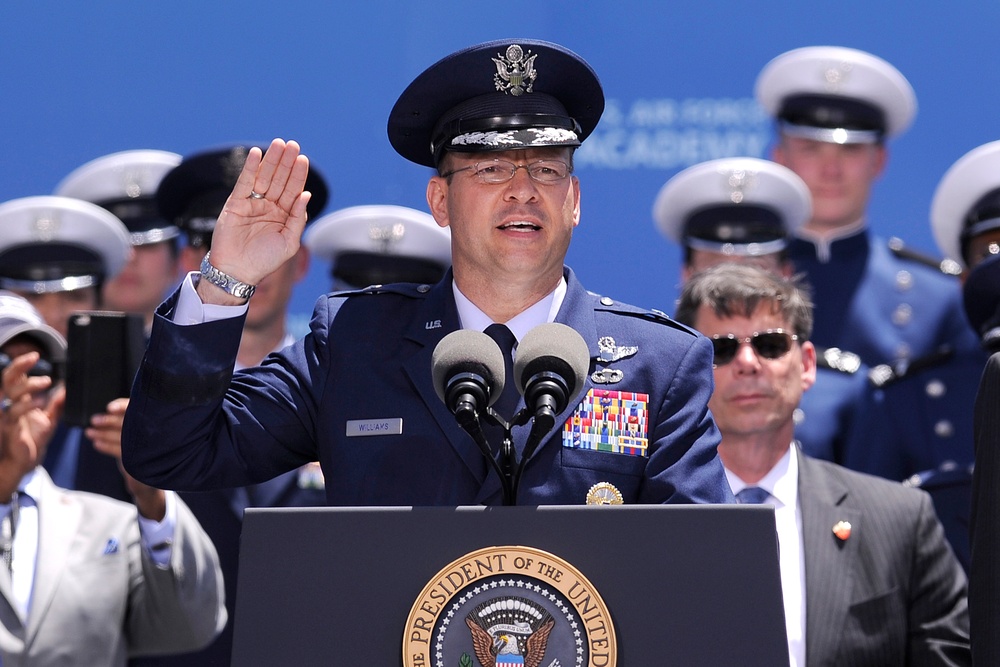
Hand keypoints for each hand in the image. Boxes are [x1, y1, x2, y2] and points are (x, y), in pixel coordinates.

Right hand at [0, 351, 63, 497]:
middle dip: (19, 366)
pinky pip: (14, 414)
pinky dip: (26, 406)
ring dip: (28, 385)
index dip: (21, 364)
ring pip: (11, 394)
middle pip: (8, 379)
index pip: (15, 377)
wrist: (26, 460)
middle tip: (34, 357)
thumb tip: (68, 389)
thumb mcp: (50, 418)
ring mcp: (8, 415)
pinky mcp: (9, 428)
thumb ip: (57, 404)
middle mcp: (10, 404)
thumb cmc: (34, 438)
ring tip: (47, 381)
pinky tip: (39, 401)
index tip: (35, 355)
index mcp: (18, 399)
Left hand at [89, 398, 165, 520]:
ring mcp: (147, 447)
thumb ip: (127, 419)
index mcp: (154, 419)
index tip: (109, 408)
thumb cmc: (144, 446)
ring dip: (103, 434)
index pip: (137, 410)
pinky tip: (96, 443)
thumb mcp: (140, 429)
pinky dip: (107, 447)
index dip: (122, 406)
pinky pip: (120, 451)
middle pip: (128, 423)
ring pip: (122, 437)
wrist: (154, 475)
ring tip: (89, 432)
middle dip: (109, 421)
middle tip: (94, 420)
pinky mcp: (139, 461)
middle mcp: (153, 432)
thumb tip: (105, 411)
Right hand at [197, 138, 312, 303]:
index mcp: (284, 215)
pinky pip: (244, 182)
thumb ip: (298, 218)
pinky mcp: (236, 203)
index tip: (302, 159)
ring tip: (279, 144)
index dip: (298, 175)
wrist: (238, 271)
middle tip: (292, 145)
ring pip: (264, 177)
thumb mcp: (289, 242)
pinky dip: (250, 167)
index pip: (293, 190)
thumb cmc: (265, 260)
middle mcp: (269, 206)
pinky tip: (257, 154)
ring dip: (272, 160)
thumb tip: (306, 195)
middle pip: (280, 179)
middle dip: (286, 162)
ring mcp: (253, 203)